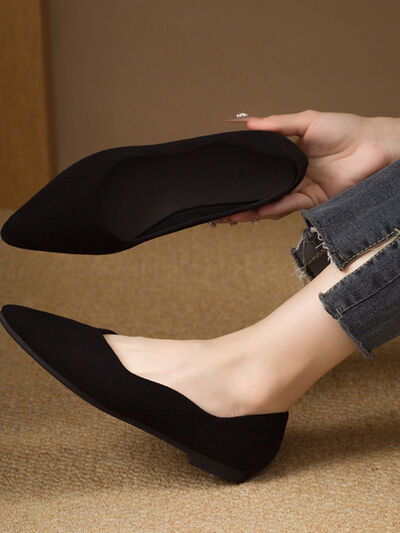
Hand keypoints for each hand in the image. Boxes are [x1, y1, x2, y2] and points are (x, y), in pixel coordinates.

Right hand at [214, 109, 399, 222]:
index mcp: (290, 153)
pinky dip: (273, 209)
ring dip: (254, 208)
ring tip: (233, 214)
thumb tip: (250, 124)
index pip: (262, 163)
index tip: (226, 172)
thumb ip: (278, 124)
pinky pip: (289, 206)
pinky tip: (258, 211)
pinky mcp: (314, 199)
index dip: (245, 170)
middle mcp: (294, 172)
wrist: (372, 146)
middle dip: (244, 195)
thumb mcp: (307, 120)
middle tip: (223, 200)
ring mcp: (302, 187)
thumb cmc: (345, 129)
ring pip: (273, 200)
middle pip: (264, 186)